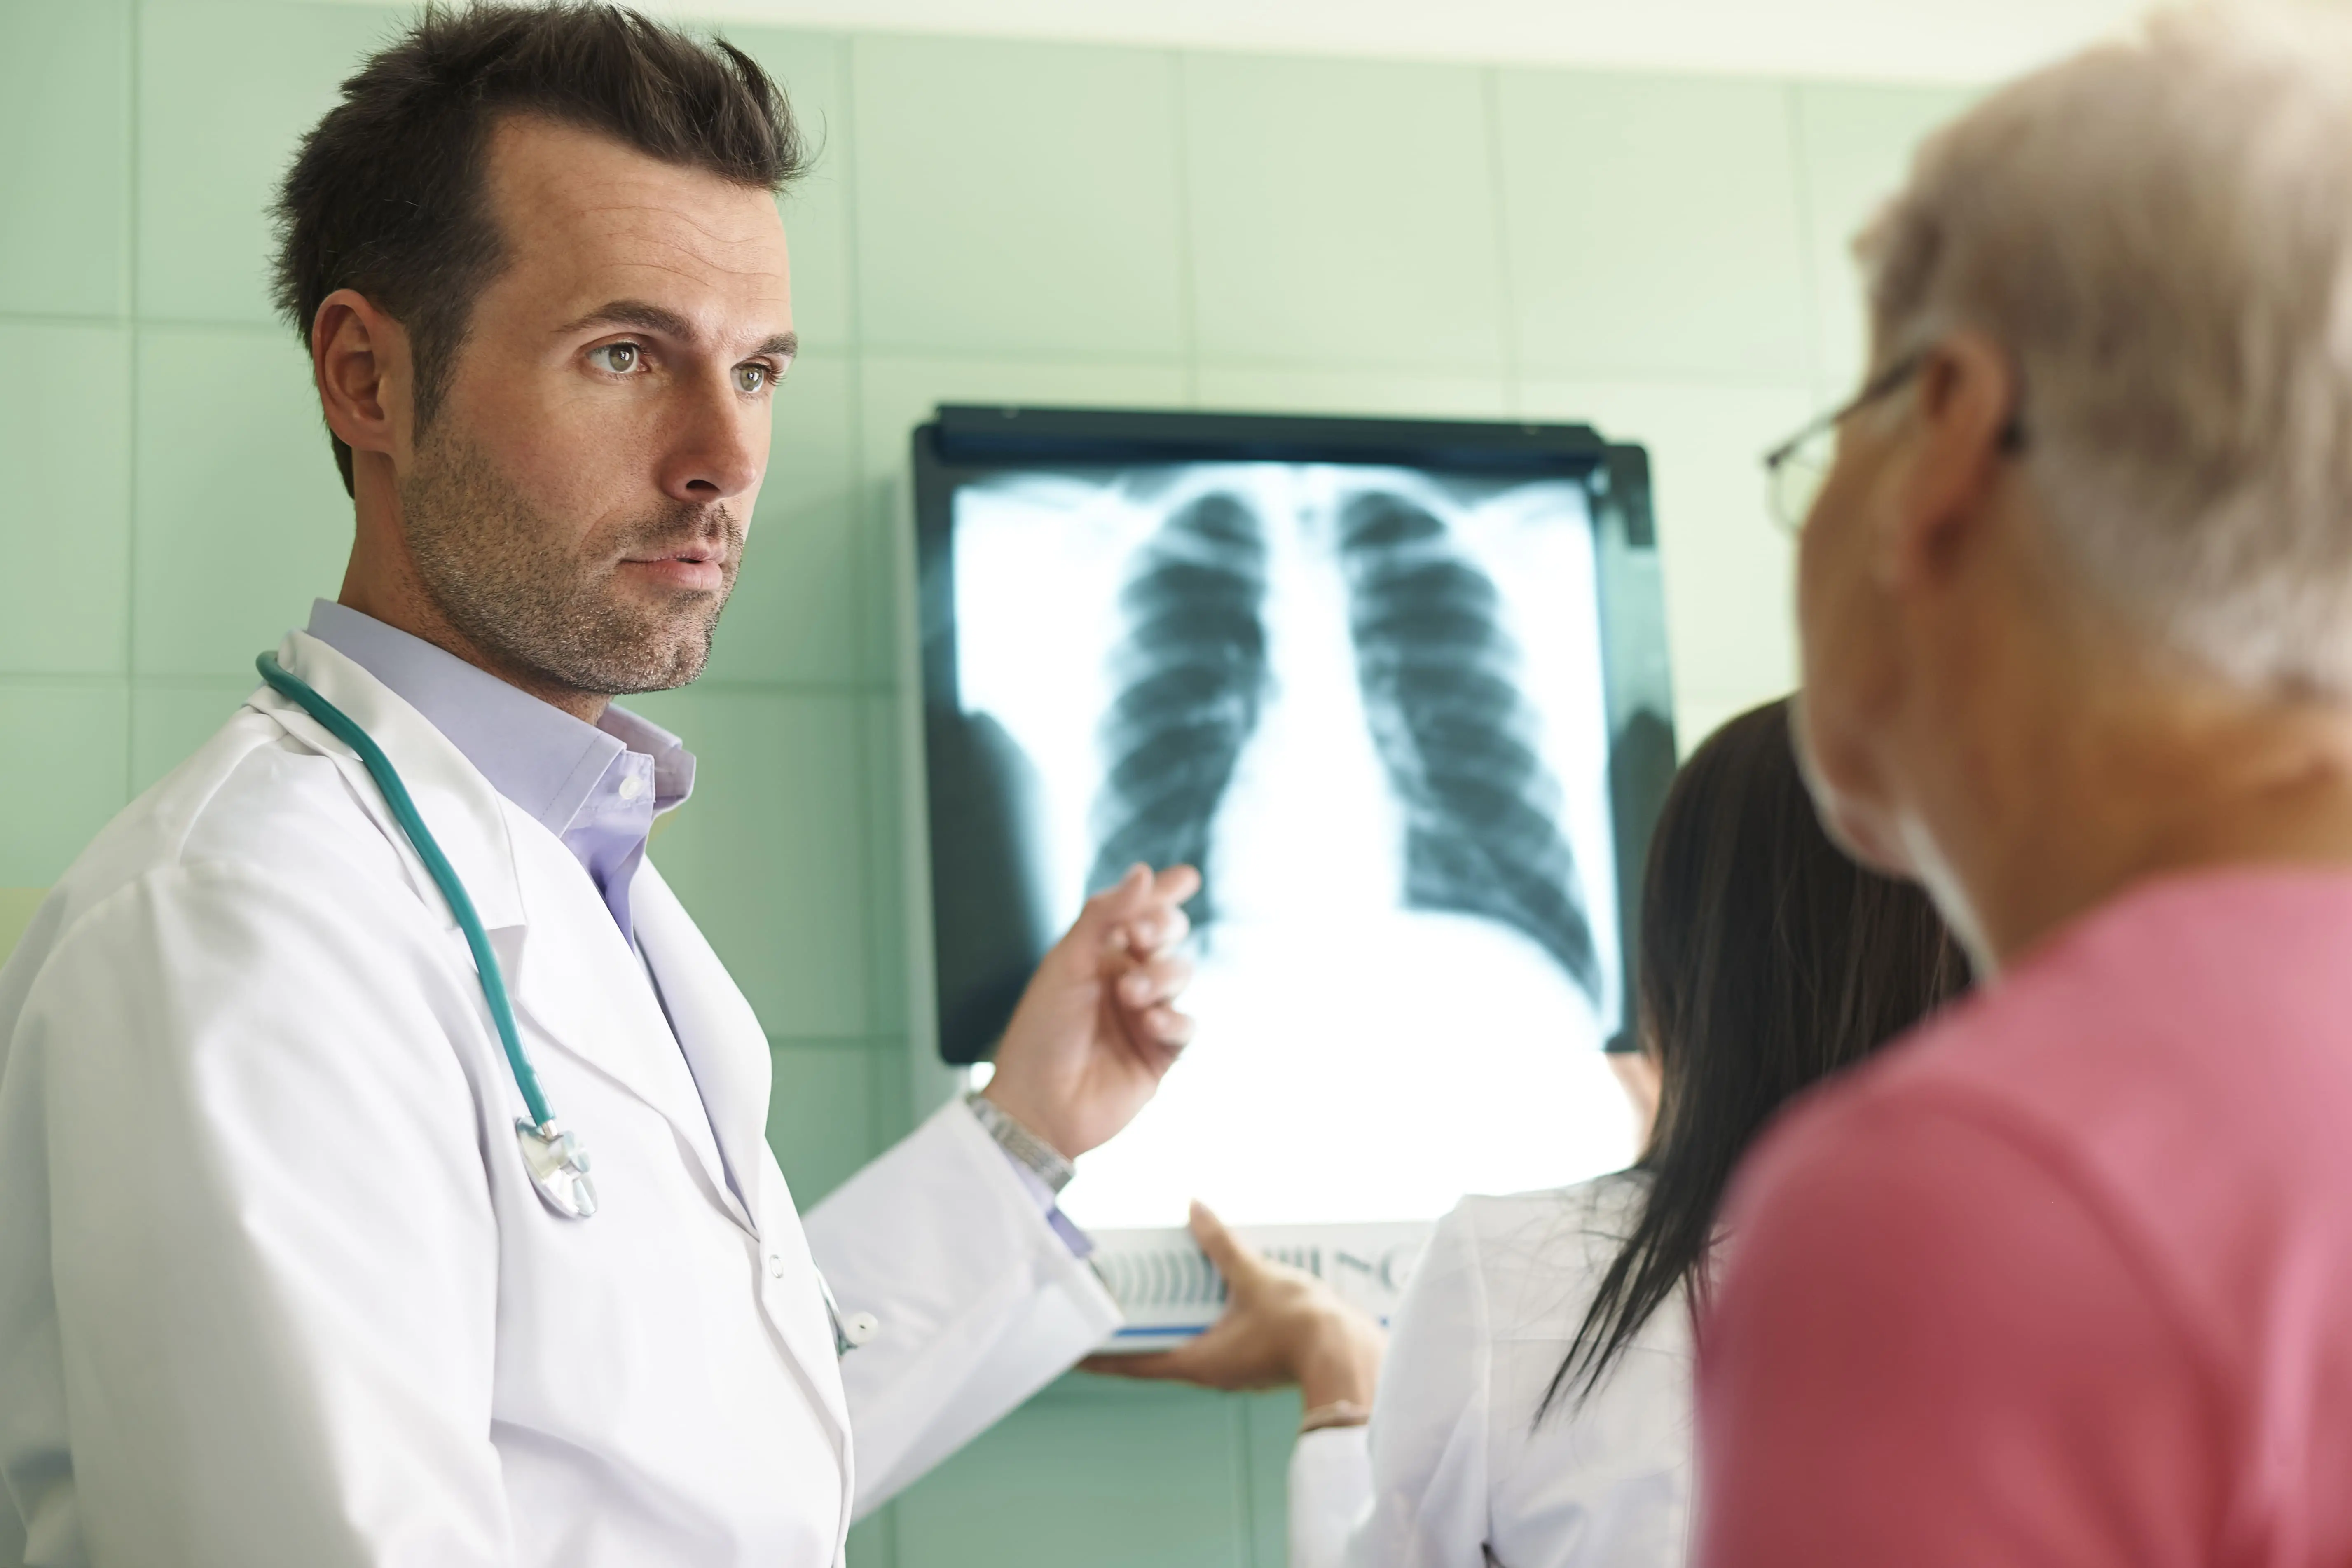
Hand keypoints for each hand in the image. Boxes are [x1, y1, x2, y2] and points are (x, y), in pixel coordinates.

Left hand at [982, 863, 1201, 1159]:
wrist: (1037, 1103)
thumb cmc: (1041, 1031)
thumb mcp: (1066, 963)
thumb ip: (1104, 916)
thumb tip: (1144, 872)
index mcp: (1099, 953)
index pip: (1141, 911)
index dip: (1165, 893)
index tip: (1186, 878)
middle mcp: (1127, 978)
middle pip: (1169, 936)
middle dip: (1162, 929)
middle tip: (1141, 938)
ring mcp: (1147, 1015)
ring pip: (1181, 975)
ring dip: (1161, 976)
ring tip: (1131, 995)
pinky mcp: (1161, 1054)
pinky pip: (1186, 1025)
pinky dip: (1173, 1020)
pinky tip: (1151, 1024)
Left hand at [1080, 1202, 1387, 1408]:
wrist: (1351, 1355)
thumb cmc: (1300, 1326)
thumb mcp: (1253, 1275)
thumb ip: (1220, 1243)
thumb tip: (1195, 1209)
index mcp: (1197, 1361)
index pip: (1132, 1363)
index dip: (1099, 1355)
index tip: (1071, 1348)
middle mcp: (1209, 1371)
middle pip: (1155, 1351)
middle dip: (1133, 1326)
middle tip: (1111, 1299)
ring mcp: (1233, 1369)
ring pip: (1188, 1343)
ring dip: (1170, 1319)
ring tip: (1153, 1287)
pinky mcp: (1255, 1360)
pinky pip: (1216, 1337)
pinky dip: (1202, 1315)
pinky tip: (1206, 1290)